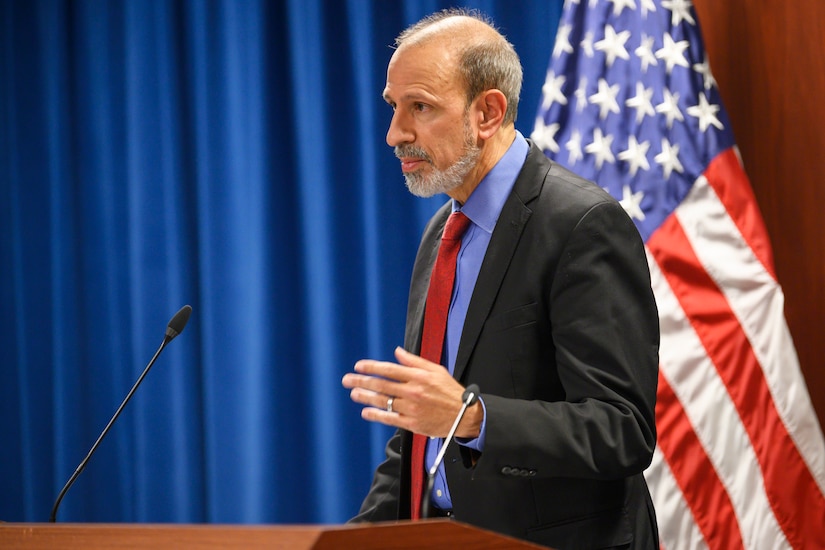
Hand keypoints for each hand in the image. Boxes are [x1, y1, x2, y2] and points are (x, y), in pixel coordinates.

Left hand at [341, 347, 481, 437]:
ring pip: (383, 401)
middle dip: (362, 381)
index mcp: (419, 376)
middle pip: (382, 385)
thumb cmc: (450, 391)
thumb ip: (414, 361)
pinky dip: (376, 415)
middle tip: (347, 379)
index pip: (389, 370)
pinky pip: (389, 418)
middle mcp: (413, 391)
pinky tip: (366, 411)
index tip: (358, 366)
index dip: (371, 367)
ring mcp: (411, 408)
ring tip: (354, 393)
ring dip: (365, 397)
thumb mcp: (436, 370)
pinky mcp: (412, 423)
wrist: (464, 415)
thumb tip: (397, 352)